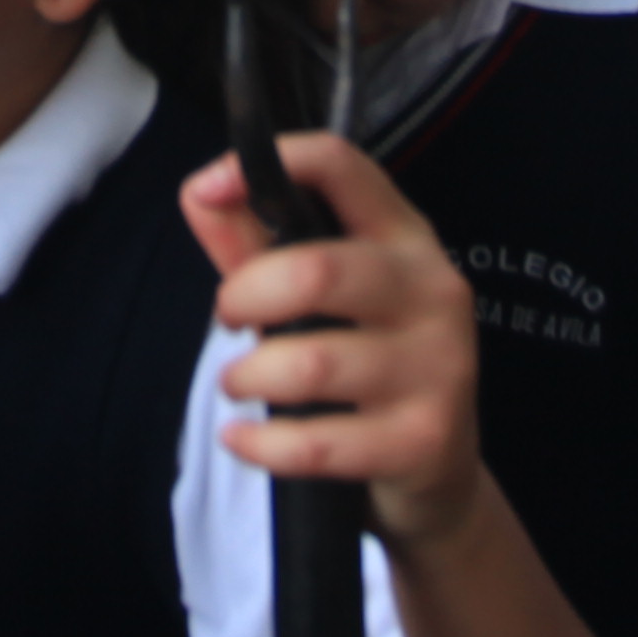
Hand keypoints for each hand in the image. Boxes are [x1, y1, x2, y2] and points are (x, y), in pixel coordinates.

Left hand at [189, 129, 492, 546]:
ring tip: (238, 382)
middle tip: (227, 318)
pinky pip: (316, 442)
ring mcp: (437, 367)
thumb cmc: (367, 366)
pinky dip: (261, 443)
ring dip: (248, 376)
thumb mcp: (316, 298)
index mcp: (406, 238)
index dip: (271, 162)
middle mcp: (433, 291)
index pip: (342, 166)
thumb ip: (255, 244)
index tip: (210, 186)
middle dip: (245, 295)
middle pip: (316, 270)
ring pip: (309, 363)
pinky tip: (243, 437)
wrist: (439, 473)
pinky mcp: (422, 438)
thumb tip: (199, 191)